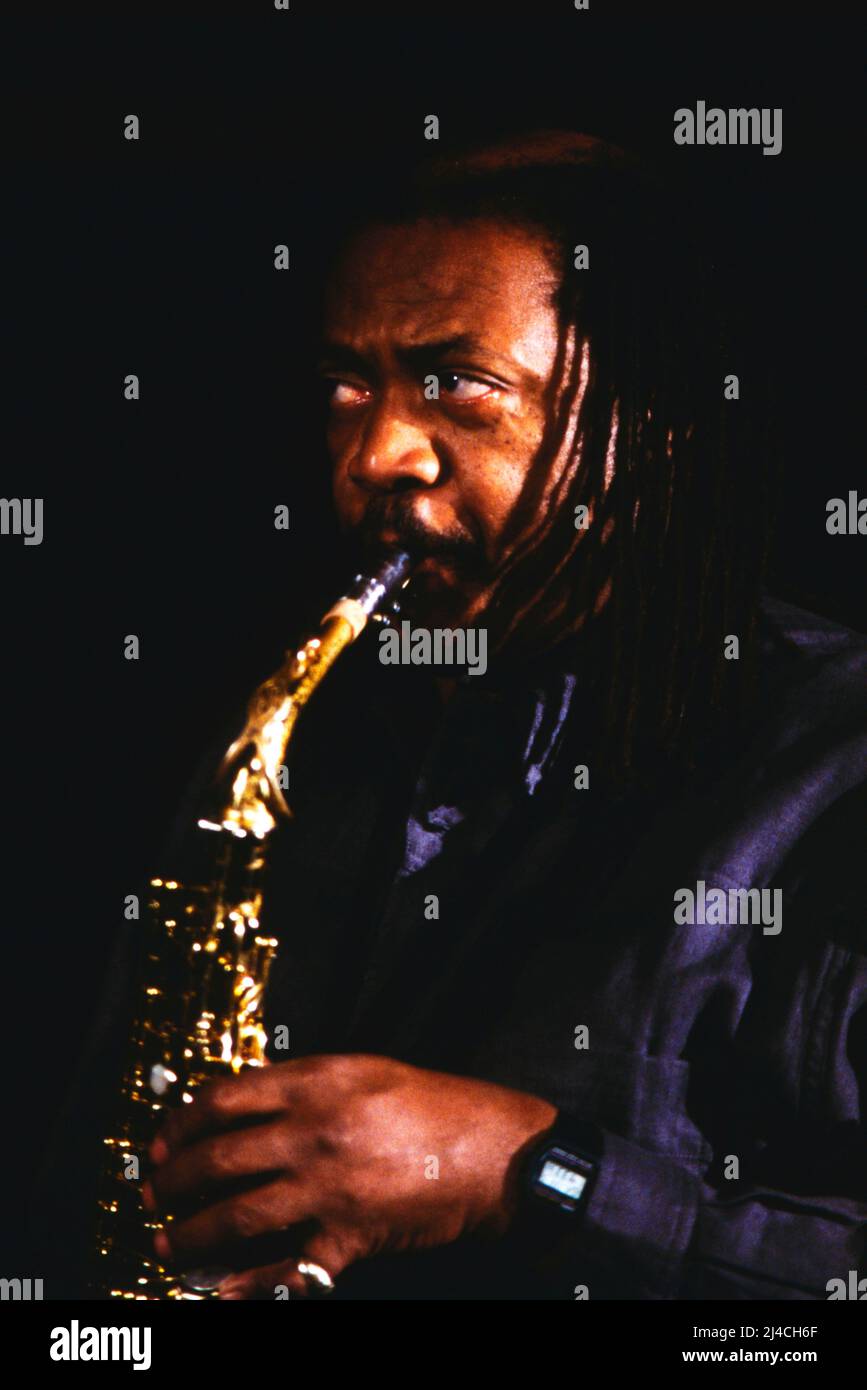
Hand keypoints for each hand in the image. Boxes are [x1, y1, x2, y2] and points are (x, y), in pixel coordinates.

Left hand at [145, 1053, 555, 1297]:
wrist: (497, 1154)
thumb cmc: (440, 1107)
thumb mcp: (368, 1071)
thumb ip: (308, 1085)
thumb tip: (249, 1104)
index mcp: (317, 1082)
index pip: (224, 1098)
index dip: (181, 1123)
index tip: (163, 1140)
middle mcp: (314, 1130)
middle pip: (218, 1157)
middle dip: (172, 1182)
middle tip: (153, 1195)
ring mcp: (328, 1186)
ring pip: (237, 1215)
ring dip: (194, 1235)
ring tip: (170, 1244)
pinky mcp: (349, 1235)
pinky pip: (286, 1266)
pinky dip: (249, 1285)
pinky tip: (223, 1292)